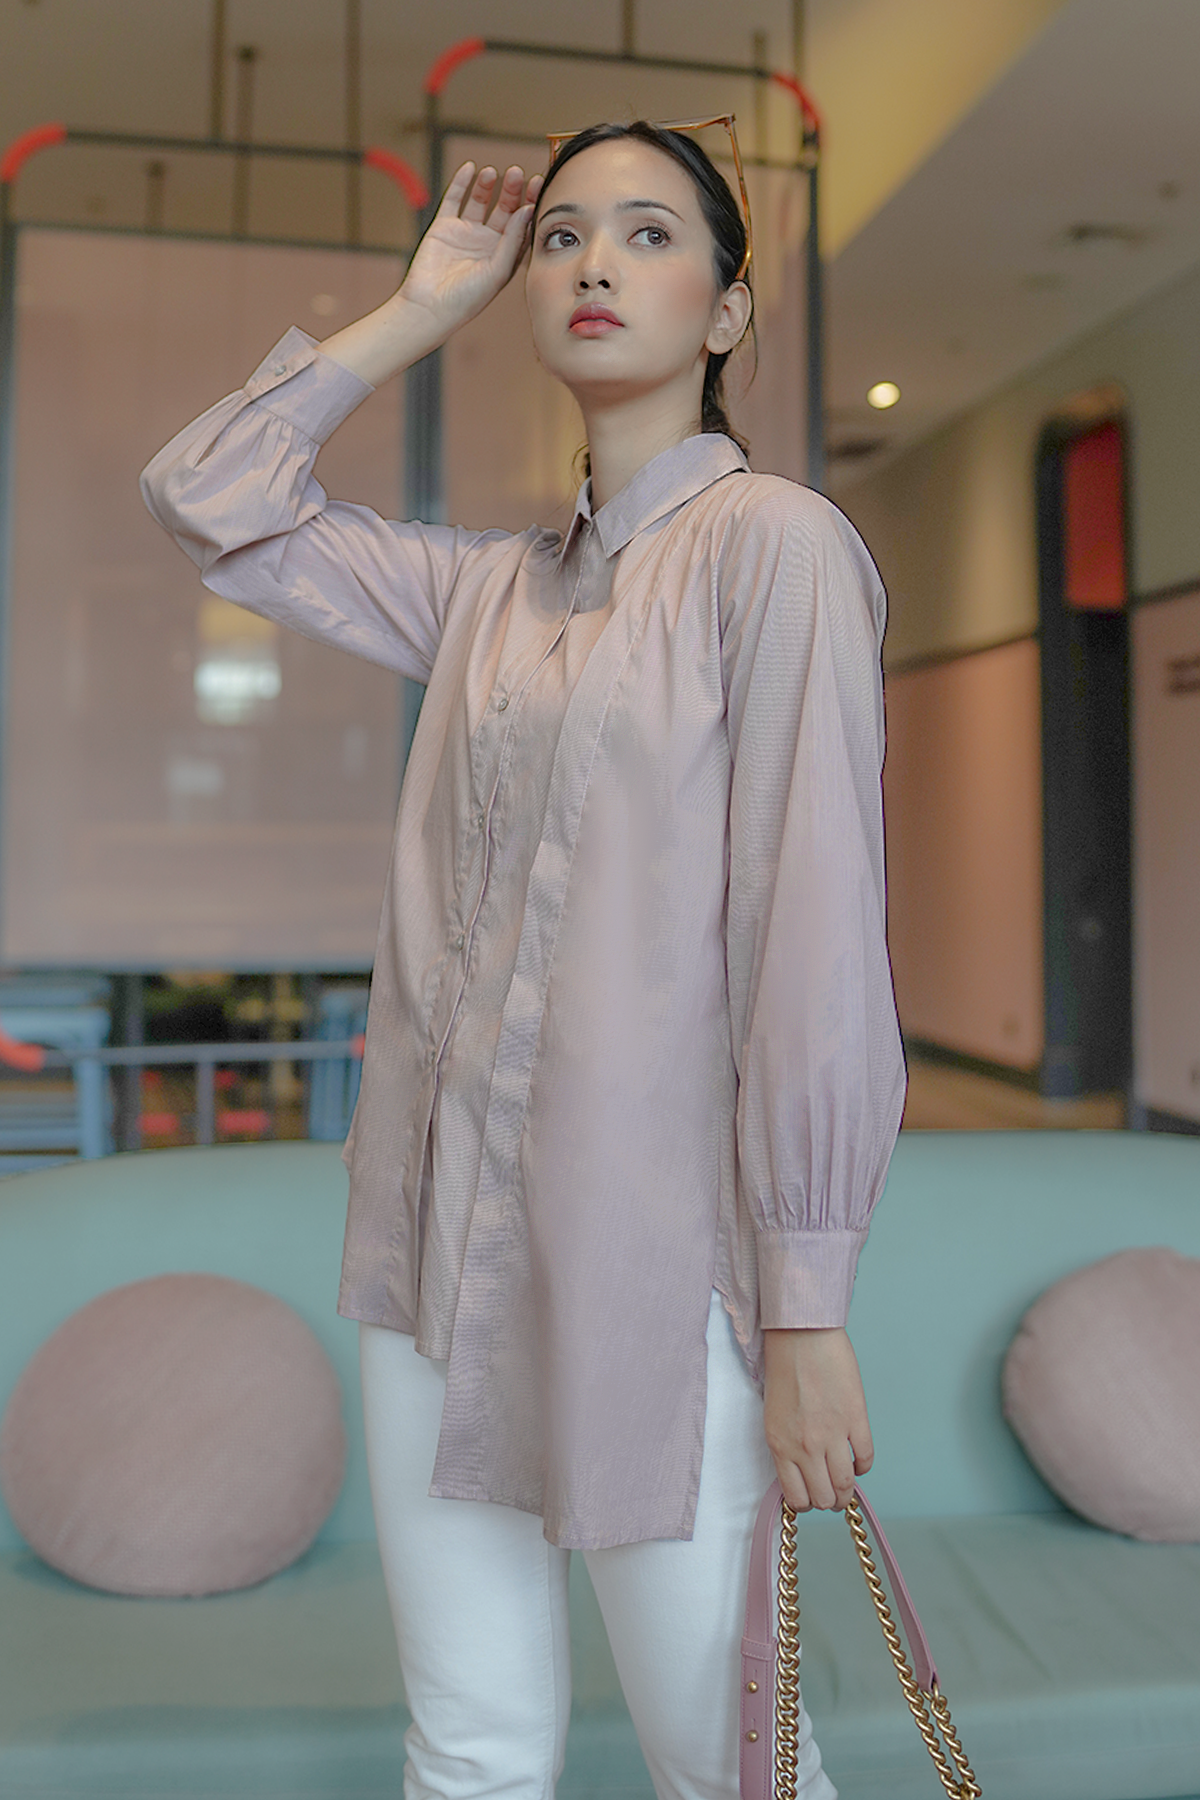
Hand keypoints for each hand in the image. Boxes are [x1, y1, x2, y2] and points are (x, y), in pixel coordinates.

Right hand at [397, 162, 542, 346]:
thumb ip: (512, 240)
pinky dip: (461, 183)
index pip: (523, 225)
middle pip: (505, 209)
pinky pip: (454, 199)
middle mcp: (488, 243)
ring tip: (493, 172)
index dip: (531, 203)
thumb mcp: (497, 271)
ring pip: (481, 201)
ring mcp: (466, 233)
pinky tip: (470, 168)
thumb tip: (526, 209)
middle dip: (512, 191)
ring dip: (488, 185)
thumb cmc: (466, 300)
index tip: (539, 184)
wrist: (429, 307)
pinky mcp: (444, 227)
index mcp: (505, 256)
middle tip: (517, 173)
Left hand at [762, 1326, 873, 1510]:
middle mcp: (805, 1446)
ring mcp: (832, 1434)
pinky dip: (864, 1465)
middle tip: (833, 1493)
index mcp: (780, 1445)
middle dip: (830, 1500)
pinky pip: (866, 1458)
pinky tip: (859, 1461)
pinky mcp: (855, 1419)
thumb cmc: (784, 1367)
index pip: (796, 1497)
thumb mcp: (773, 1414)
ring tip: (848, 1484)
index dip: (807, 1502)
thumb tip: (802, 1470)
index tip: (812, 1495)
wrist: (801, 1334)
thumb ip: (786, 1445)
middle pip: (824, 1497)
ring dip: (849, 1491)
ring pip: (846, 1484)